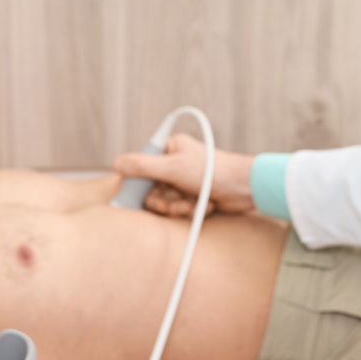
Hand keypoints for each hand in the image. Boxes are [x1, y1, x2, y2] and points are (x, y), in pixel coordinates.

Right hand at [112, 132, 254, 218]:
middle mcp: (175, 164)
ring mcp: (184, 181)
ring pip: (166, 201)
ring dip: (177, 207)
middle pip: (152, 189)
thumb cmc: (213, 171)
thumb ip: (142, 166)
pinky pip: (179, 208)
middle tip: (172, 206)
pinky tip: (203, 206)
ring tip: (192, 206)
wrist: (245, 188)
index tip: (135, 198)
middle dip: (163, 200)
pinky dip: (189, 210)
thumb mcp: (173, 167)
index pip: (141, 167)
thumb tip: (115, 164)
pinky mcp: (194, 197)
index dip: (138, 185)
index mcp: (169, 149)